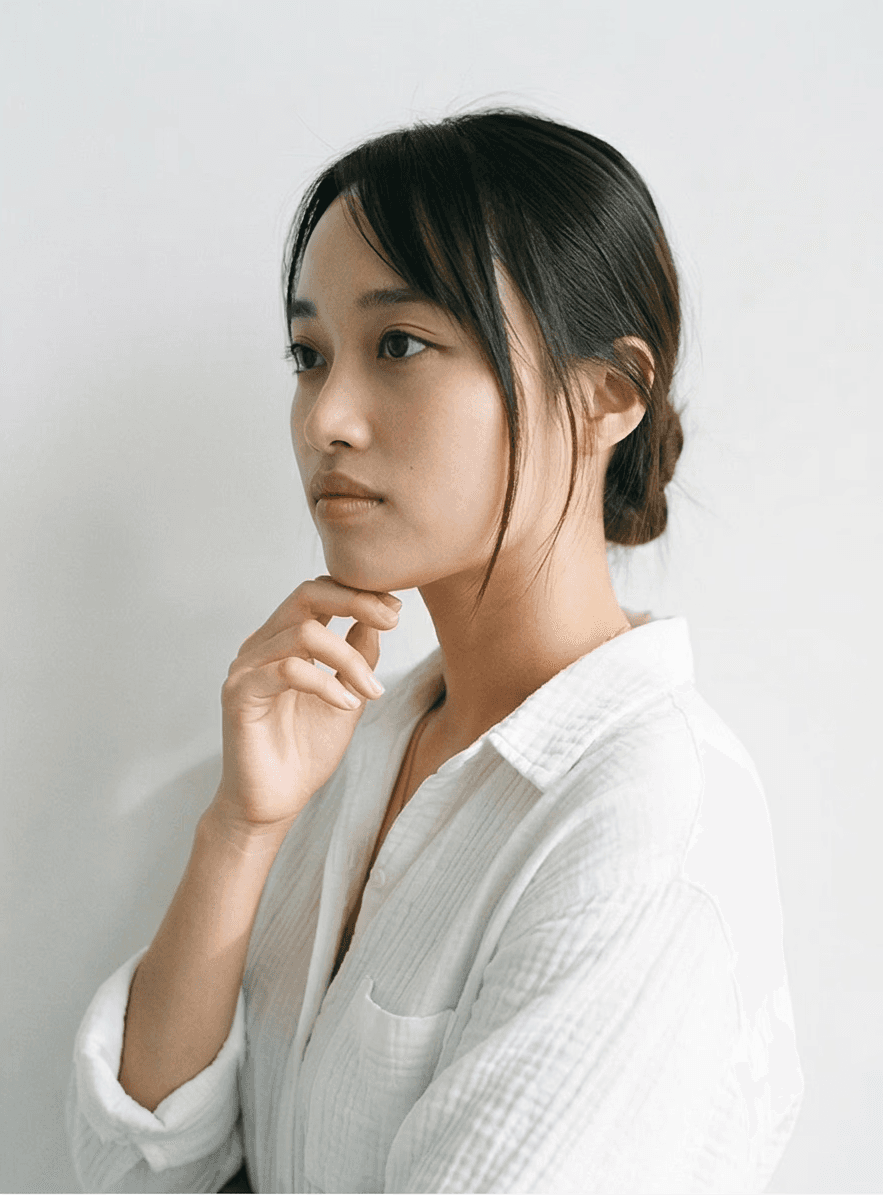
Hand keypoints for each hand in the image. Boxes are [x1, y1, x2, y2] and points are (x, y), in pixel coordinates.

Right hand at [210, 575, 399, 834]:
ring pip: (303, 633)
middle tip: (392, 620)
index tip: (396, 609)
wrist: (276, 801)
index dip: (358, 593)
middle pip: (306, 595)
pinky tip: (348, 704)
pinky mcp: (239, 693)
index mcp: (284, 640)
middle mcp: (261, 644)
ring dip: (349, 659)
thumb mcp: (348, 695)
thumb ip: (358, 657)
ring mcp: (247, 666)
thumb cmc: (306, 750)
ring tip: (373, 691)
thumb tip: (378, 618)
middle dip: (355, 601)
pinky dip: (325, 684)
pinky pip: (287, 670)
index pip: (318, 594)